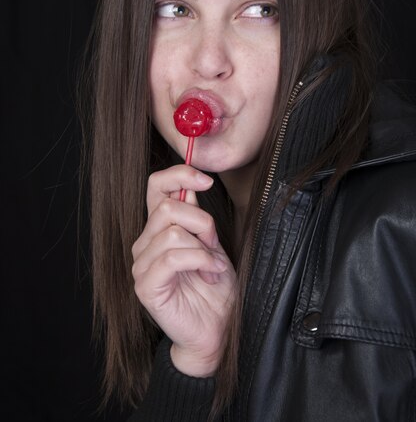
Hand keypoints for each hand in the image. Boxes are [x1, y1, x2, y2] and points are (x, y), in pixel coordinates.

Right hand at [132, 165, 235, 376]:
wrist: (217, 328)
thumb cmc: (214, 286)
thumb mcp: (211, 243)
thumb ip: (196, 217)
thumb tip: (191, 187)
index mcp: (159, 228)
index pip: (156, 186)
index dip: (180, 175)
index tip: (206, 181)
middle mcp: (145, 243)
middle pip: (168, 208)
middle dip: (202, 222)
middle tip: (215, 244)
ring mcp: (141, 265)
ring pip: (172, 233)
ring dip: (204, 248)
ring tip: (214, 266)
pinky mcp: (145, 286)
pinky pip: (172, 258)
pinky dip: (200, 261)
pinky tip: (210, 273)